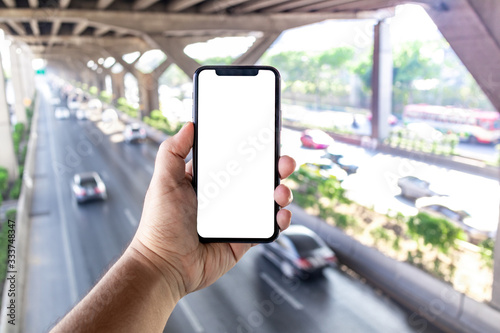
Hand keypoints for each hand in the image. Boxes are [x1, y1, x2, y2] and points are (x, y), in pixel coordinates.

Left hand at [130, 122, 294, 297]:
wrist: (165, 267)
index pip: (234, 159)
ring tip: (281, 192)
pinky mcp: (244, 238)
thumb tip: (189, 125)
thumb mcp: (163, 182)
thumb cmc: (160, 225)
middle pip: (257, 177)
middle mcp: (224, 197)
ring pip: (267, 200)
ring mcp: (236, 218)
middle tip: (284, 162)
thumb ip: (172, 152)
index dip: (252, 149)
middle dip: (275, 167)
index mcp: (207, 181)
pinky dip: (280, 219)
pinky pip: (268, 226)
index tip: (267, 138)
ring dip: (281, 191)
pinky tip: (281, 214)